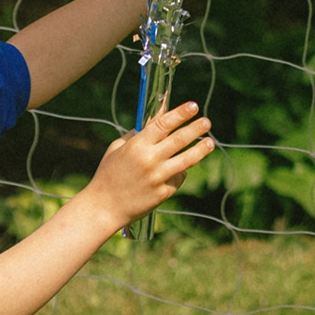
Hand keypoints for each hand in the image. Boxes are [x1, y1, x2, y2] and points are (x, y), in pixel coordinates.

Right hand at [85, 102, 212, 228]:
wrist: (103, 208)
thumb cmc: (108, 174)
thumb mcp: (118, 148)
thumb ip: (138, 133)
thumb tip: (159, 116)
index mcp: (137, 145)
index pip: (164, 124)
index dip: (181, 113)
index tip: (193, 106)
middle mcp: (150, 160)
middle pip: (180, 139)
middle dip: (196, 128)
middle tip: (207, 121)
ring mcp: (158, 177)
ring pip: (187, 159)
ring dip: (201, 149)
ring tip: (210, 142)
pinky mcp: (163, 193)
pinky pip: (178, 178)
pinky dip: (179, 172)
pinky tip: (178, 170)